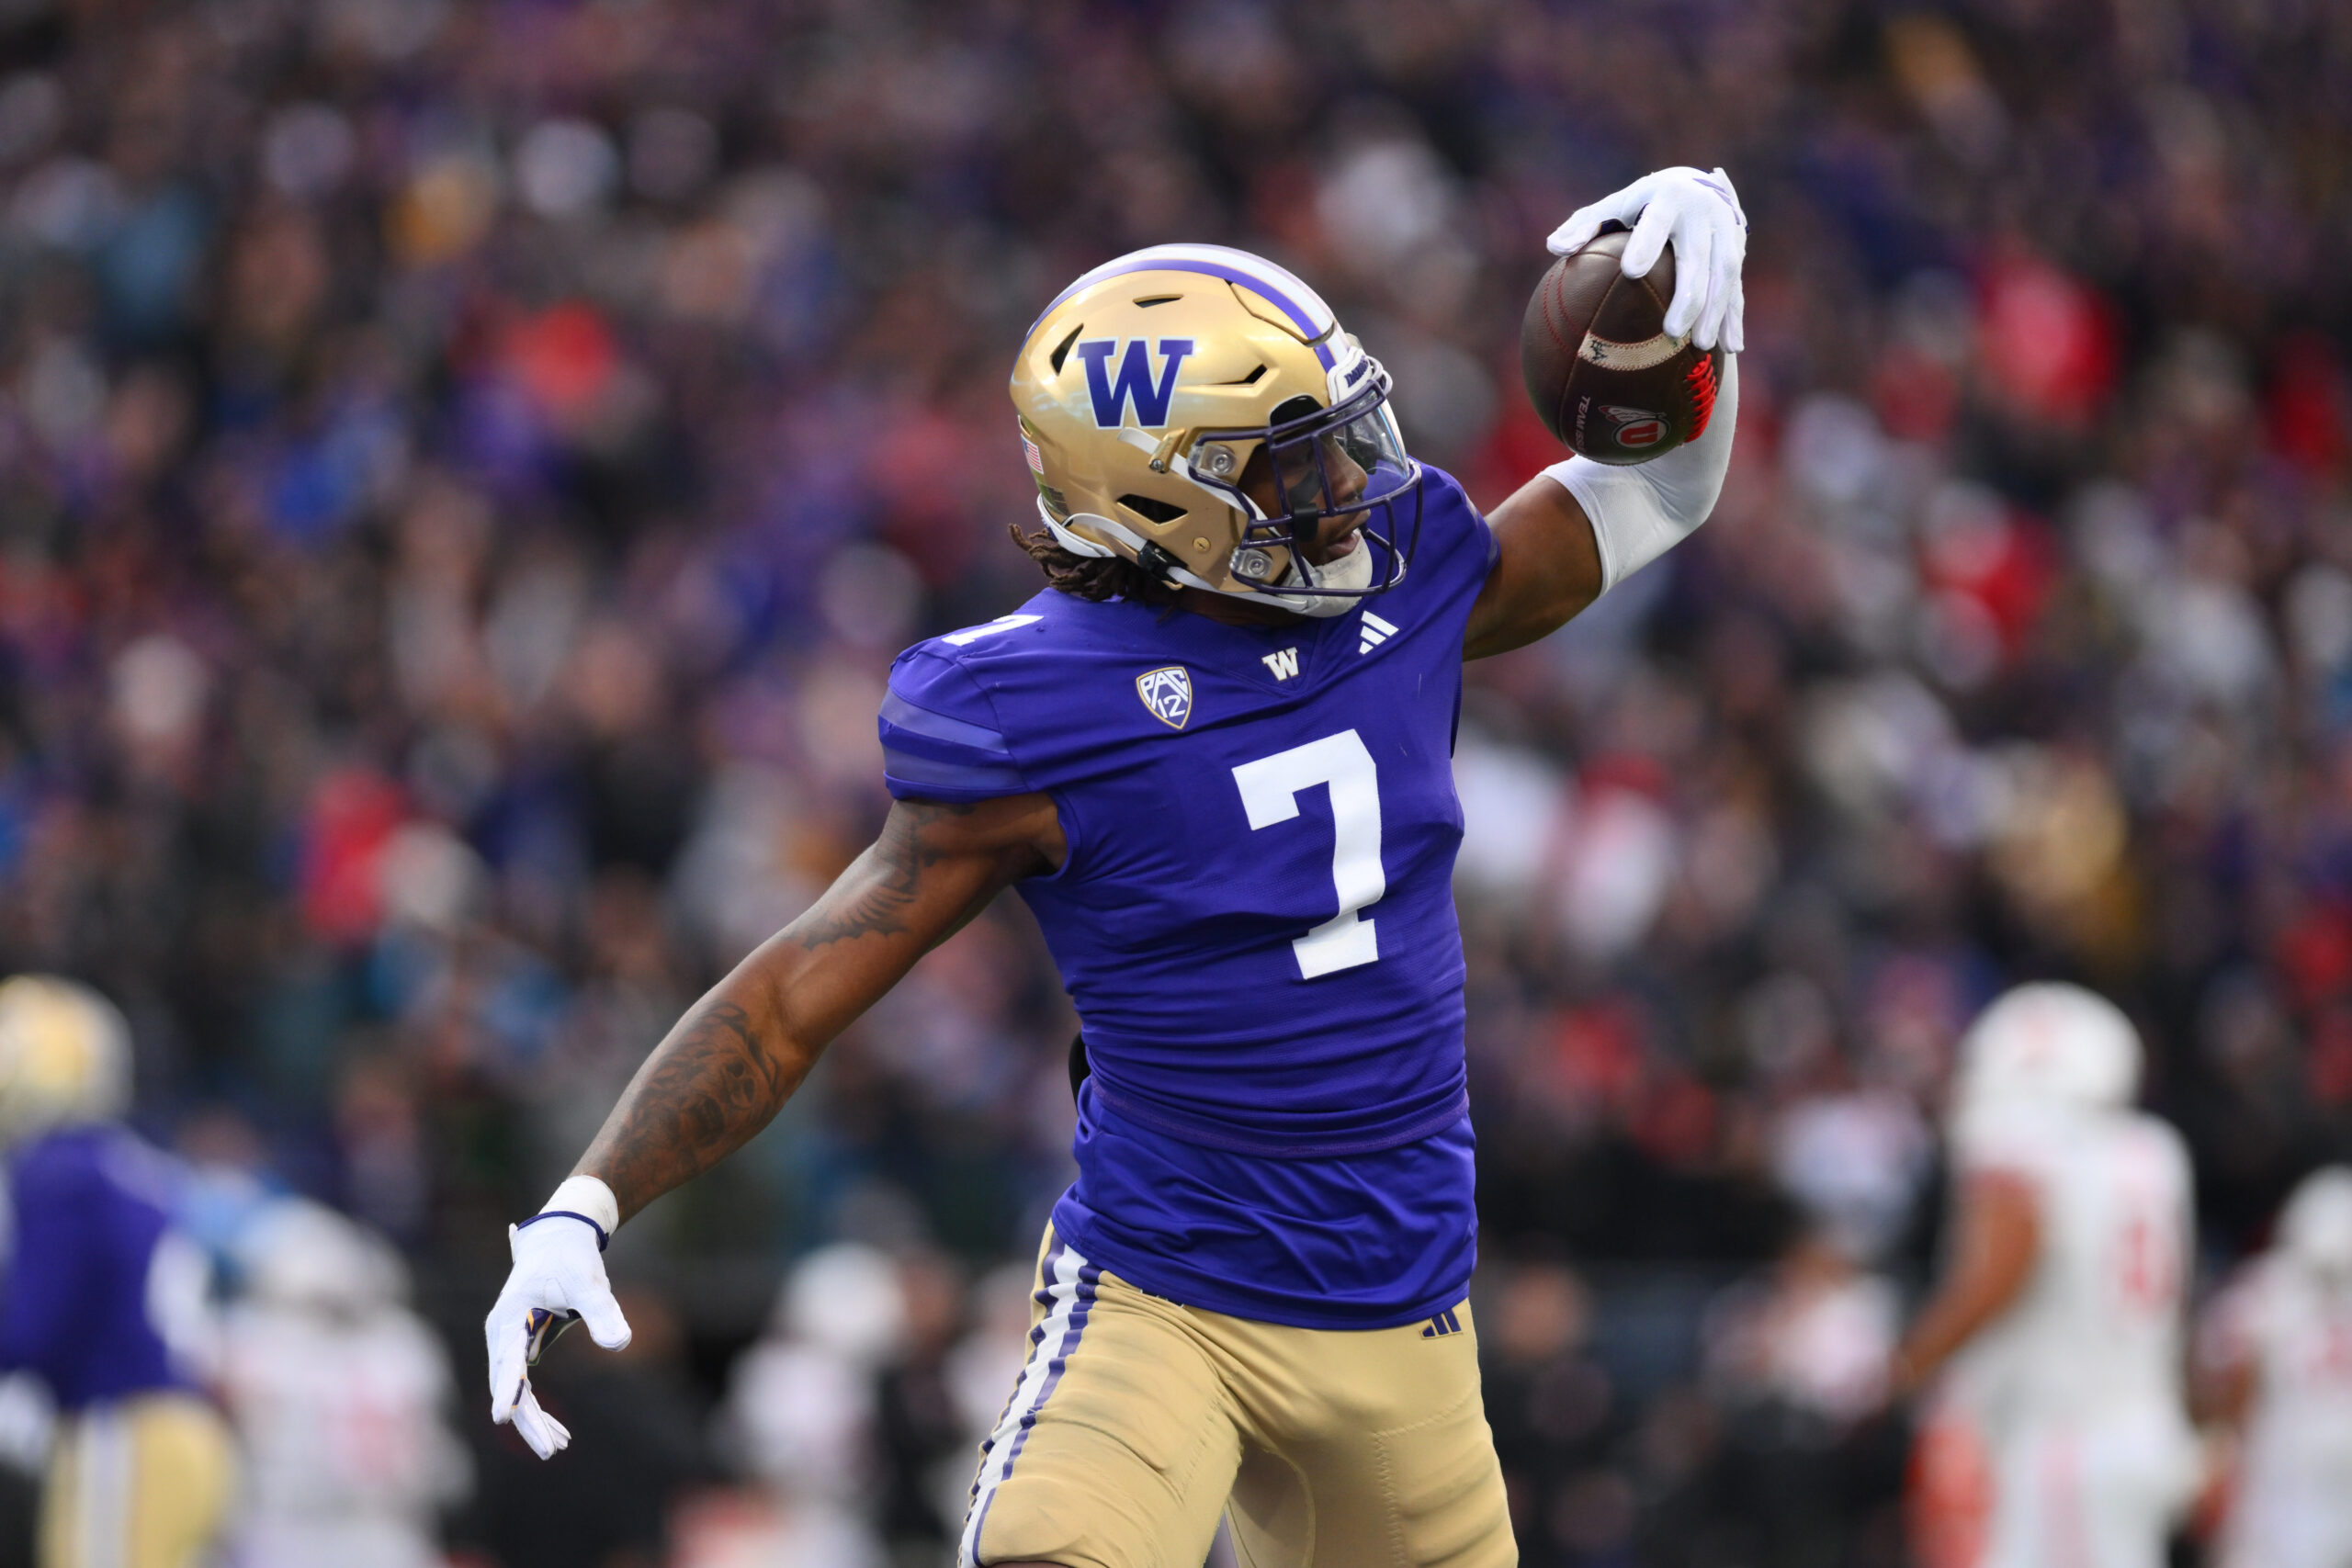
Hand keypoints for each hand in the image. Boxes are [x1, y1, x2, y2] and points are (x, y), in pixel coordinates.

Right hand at [484, 1214, 631, 1458]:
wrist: (560, 1237)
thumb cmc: (572, 1257)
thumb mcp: (589, 1282)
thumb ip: (603, 1312)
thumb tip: (622, 1344)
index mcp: (510, 1317)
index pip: (508, 1361)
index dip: (507, 1390)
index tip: (503, 1418)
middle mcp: (502, 1333)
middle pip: (507, 1384)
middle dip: (527, 1419)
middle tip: (551, 1451)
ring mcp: (508, 1341)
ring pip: (514, 1389)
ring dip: (532, 1419)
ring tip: (558, 1447)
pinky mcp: (519, 1345)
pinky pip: (523, 1384)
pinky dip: (538, 1407)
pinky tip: (561, 1432)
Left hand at [1548, 166, 1746, 352]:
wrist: (1697, 186)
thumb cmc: (1640, 205)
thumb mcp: (1612, 207)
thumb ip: (1583, 226)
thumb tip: (1554, 246)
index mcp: (1667, 197)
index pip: (1656, 222)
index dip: (1646, 244)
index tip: (1630, 271)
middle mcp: (1703, 211)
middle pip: (1698, 256)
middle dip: (1689, 295)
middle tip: (1672, 332)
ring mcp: (1726, 230)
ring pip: (1725, 274)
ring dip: (1716, 311)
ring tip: (1701, 346)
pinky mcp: (1738, 250)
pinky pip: (1737, 285)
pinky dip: (1734, 316)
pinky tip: (1731, 347)